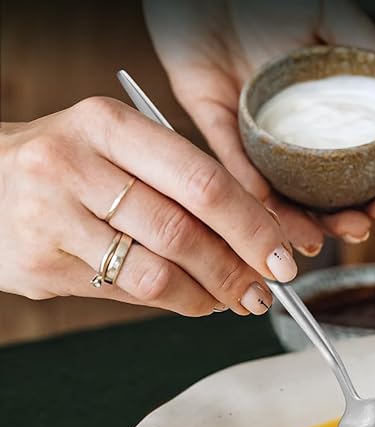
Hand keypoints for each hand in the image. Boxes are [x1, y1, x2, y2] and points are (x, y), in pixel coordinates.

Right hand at [0, 98, 297, 313]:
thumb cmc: (68, 164)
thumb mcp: (116, 146)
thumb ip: (178, 182)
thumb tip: (255, 238)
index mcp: (106, 123)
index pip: (200, 178)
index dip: (251, 224)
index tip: (282, 253)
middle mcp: (73, 165)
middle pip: (182, 231)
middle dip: (237, 268)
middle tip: (266, 289)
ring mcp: (50, 217)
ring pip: (156, 272)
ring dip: (208, 294)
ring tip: (234, 299)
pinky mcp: (40, 265)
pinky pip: (125, 293)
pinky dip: (172, 302)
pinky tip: (193, 300)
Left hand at [136, 0, 374, 254]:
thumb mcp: (332, 10)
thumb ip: (374, 53)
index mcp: (323, 100)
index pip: (354, 156)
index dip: (373, 187)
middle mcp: (290, 120)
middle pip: (318, 183)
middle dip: (339, 215)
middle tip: (356, 231)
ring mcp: (252, 123)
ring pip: (276, 185)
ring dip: (294, 218)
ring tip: (312, 241)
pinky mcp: (211, 116)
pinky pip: (228, 159)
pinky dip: (245, 187)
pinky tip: (264, 210)